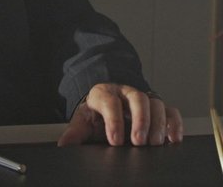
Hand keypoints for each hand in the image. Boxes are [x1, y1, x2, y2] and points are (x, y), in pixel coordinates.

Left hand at [57, 83, 182, 146]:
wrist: (107, 103)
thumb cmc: (96, 114)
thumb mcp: (83, 121)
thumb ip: (75, 132)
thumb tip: (64, 145)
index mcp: (104, 94)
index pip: (109, 101)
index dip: (113, 120)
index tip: (115, 141)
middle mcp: (125, 93)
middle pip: (137, 98)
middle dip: (140, 119)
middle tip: (139, 142)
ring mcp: (143, 99)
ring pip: (155, 103)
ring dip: (157, 123)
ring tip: (155, 143)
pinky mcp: (157, 108)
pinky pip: (170, 111)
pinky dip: (174, 123)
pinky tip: (173, 138)